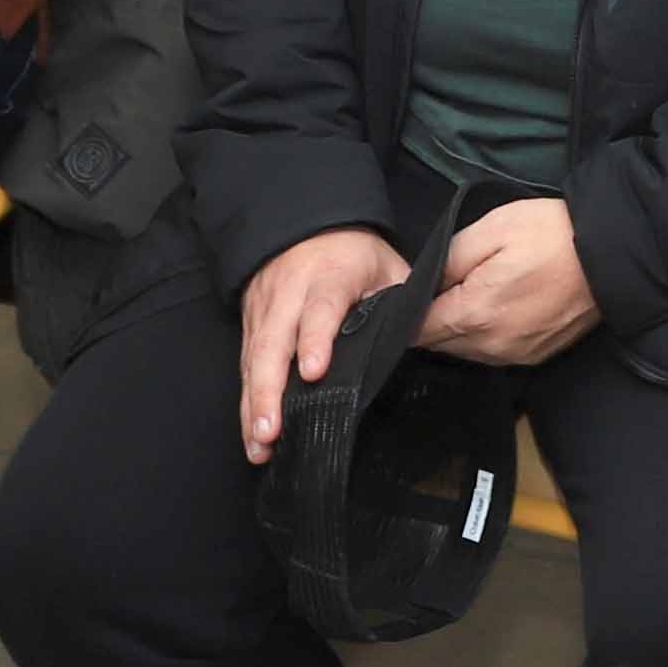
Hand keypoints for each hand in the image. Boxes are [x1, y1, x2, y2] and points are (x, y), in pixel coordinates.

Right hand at [238, 224, 410, 462]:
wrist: (304, 222)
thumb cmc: (353, 253)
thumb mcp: (386, 266)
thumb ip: (400, 302)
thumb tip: (421, 339)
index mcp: (328, 278)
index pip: (320, 311)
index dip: (315, 341)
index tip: (314, 372)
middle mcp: (289, 296)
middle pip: (273, 345)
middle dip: (270, 390)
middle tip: (271, 430)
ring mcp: (265, 312)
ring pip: (254, 361)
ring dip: (254, 404)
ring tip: (260, 444)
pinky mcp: (251, 326)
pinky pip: (246, 367)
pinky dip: (247, 401)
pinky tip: (252, 434)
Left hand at [420, 194, 601, 366]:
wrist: (614, 254)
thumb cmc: (551, 234)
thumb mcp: (490, 230)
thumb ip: (446, 260)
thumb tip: (419, 285)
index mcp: (474, 315)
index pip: (416, 330)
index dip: (405, 311)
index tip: (406, 293)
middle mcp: (492, 346)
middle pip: (439, 344)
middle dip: (431, 321)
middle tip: (440, 287)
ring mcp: (517, 356)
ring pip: (466, 352)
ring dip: (459, 330)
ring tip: (470, 295)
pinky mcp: (537, 356)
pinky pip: (494, 353)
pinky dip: (486, 336)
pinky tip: (497, 309)